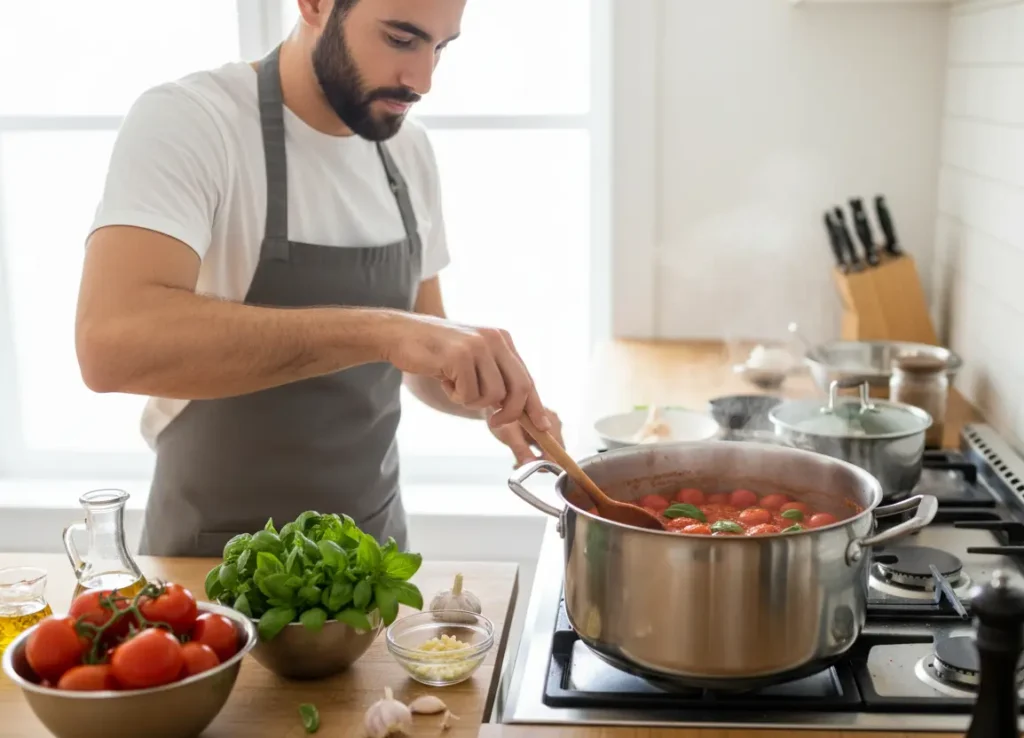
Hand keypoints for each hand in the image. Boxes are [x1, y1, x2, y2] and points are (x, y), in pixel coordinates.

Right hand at [379, 312, 551, 430]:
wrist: (400, 334)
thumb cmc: (436, 351)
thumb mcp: (473, 359)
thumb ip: (495, 376)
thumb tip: (516, 409)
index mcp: (502, 339)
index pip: (526, 377)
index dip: (535, 405)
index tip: (542, 426)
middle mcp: (495, 339)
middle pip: (519, 388)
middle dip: (510, 413)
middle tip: (493, 422)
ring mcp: (478, 346)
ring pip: (492, 396)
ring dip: (471, 400)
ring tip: (455, 384)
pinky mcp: (460, 356)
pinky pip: (468, 395)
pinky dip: (456, 395)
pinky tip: (444, 378)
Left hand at [490, 408, 563, 466]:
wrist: (496, 401)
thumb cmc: (500, 413)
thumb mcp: (509, 433)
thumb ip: (520, 449)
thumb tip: (530, 465)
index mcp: (549, 421)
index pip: (557, 450)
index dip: (547, 464)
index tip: (531, 469)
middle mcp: (554, 422)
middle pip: (555, 452)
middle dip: (540, 462)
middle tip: (519, 464)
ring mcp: (551, 425)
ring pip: (551, 451)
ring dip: (536, 459)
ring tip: (517, 460)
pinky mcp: (545, 428)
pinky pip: (546, 446)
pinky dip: (535, 453)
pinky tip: (522, 453)